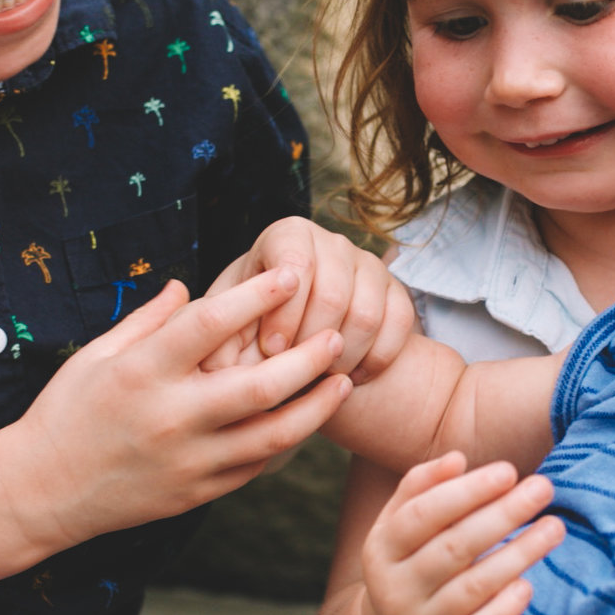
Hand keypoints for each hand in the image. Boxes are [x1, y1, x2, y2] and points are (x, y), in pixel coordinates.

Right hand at [0, 270, 352, 547]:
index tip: (291, 273)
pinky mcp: (197, 494)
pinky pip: (255, 467)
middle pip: (259, 386)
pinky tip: (307, 420)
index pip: (210, 324)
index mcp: (141, 372)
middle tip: (337, 334)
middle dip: (307, 358)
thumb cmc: (65, 413)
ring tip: (343, 380)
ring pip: (272, 436)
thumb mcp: (95, 355)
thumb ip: (146, 319)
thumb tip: (187, 283)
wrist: (41, 492)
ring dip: (315, 407)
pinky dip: (286, 443)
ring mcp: (187, 461)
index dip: (257, 295)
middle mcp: (169, 417)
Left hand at [205, 217, 414, 380]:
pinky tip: (351, 378)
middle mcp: (332, 241)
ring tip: (320, 379)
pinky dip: (375, 360)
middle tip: (295, 374)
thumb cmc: (254, 325)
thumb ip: (219, 339)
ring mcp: (369, 265)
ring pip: (367, 314)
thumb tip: (216, 364)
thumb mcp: (229, 326)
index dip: (284, 314)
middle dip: (312, 342)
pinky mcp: (396, 291)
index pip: (296, 265)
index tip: (271, 350)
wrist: (298, 331)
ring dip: (343, 357)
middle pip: (333, 294)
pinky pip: (399, 326)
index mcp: (288, 235)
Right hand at [360, 453, 562, 614]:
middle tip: (544, 489)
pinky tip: (528, 586)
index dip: (467, 491)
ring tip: (554, 527)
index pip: (423, 514)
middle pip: (454, 547)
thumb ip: (423, 486)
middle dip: (503, 514)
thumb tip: (457, 459)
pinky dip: (504, 610)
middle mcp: (394, 589)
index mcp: (382, 548)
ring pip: (473, 588)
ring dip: (518, 555)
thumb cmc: (412, 562)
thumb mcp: (402, 524)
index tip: (509, 471)